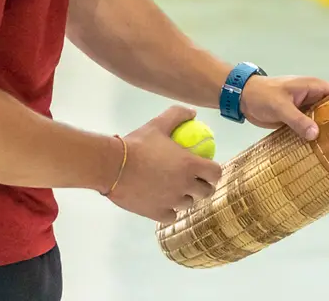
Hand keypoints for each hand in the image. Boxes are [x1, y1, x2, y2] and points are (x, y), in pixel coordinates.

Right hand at [105, 106, 222, 222]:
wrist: (112, 166)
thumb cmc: (137, 144)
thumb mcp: (158, 124)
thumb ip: (178, 115)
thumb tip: (192, 113)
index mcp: (190, 165)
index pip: (215, 173)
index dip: (214, 172)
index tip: (209, 169)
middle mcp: (184, 186)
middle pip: (206, 192)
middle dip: (204, 187)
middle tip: (196, 182)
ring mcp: (171, 202)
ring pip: (188, 204)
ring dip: (186, 198)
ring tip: (178, 190)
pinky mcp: (157, 214)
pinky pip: (171, 216)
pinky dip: (169, 210)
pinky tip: (164, 203)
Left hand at [240, 74, 328, 139]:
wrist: (243, 98)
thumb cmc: (263, 96)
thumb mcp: (280, 107)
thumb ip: (297, 120)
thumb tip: (316, 134)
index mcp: (315, 87)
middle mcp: (315, 98)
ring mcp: (307, 109)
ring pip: (325, 120)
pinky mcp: (299, 120)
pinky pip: (313, 128)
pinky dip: (319, 137)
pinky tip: (327, 151)